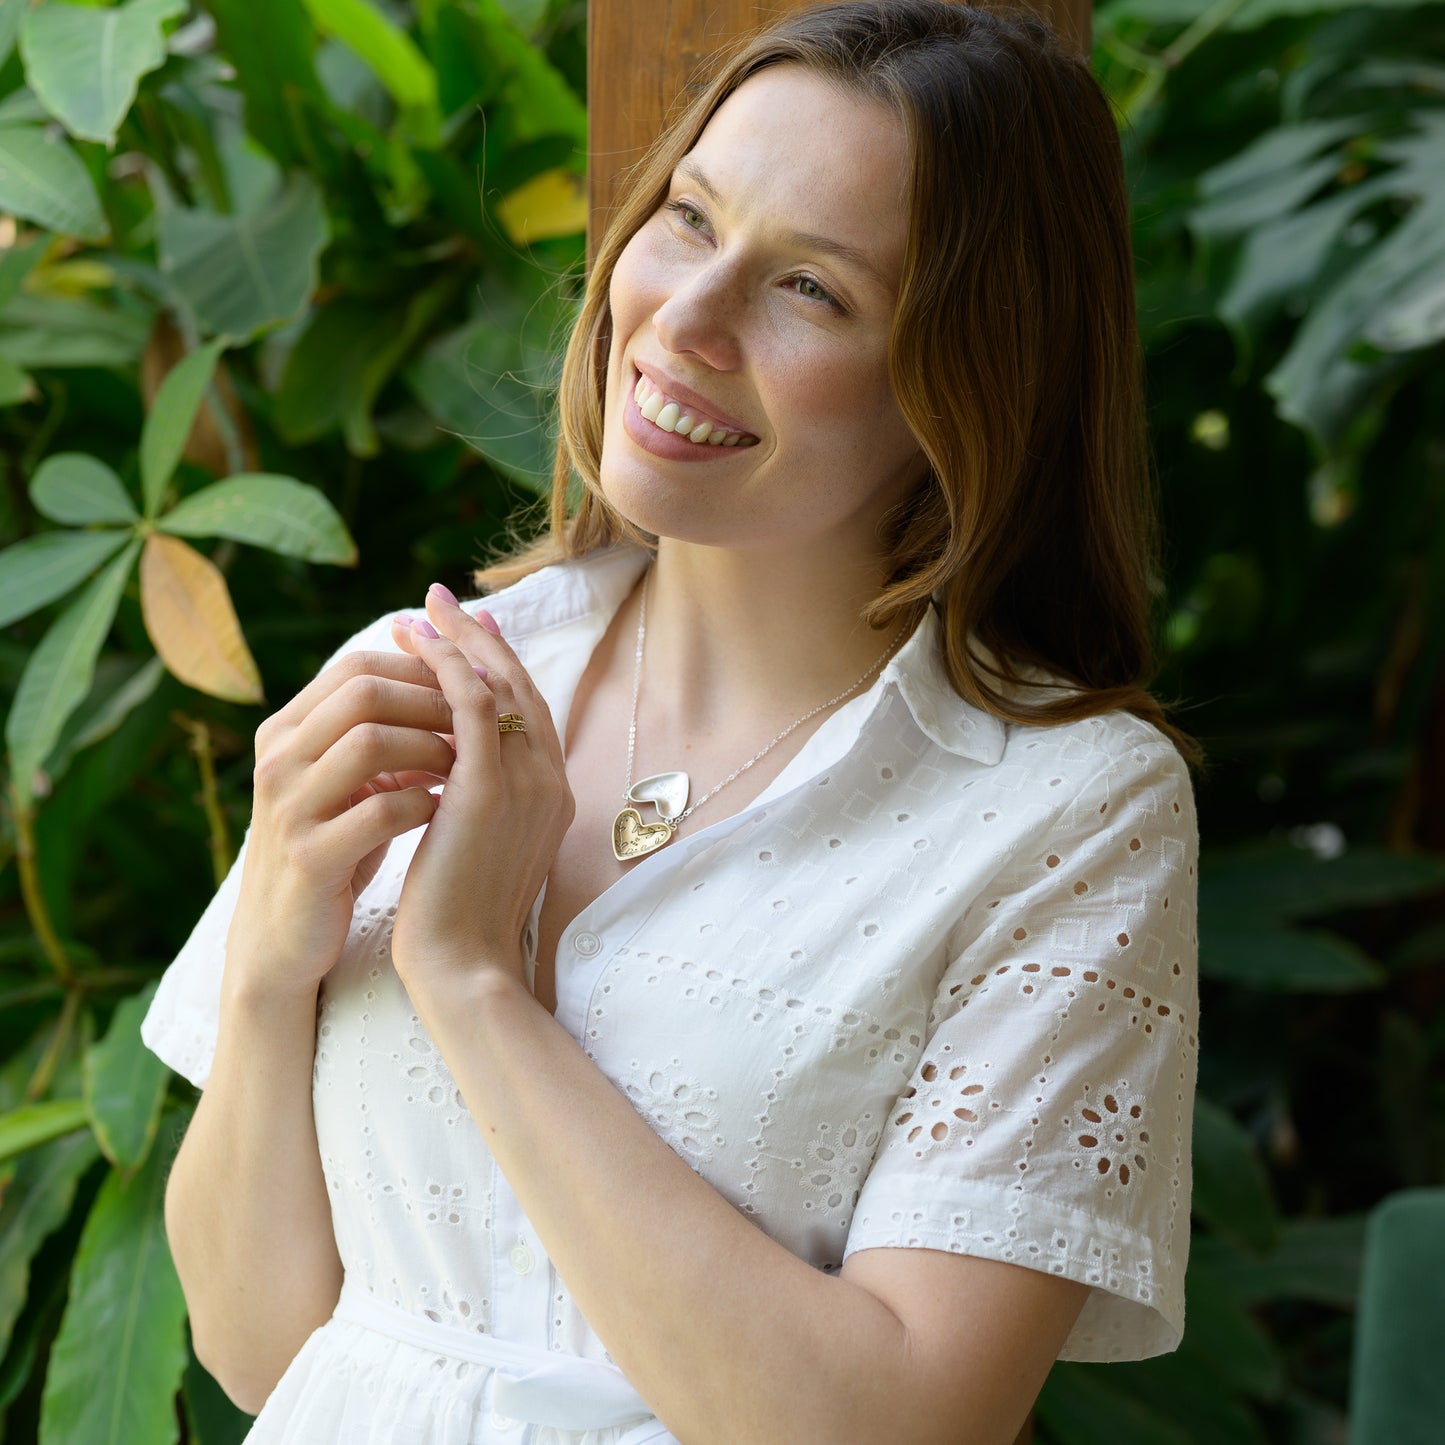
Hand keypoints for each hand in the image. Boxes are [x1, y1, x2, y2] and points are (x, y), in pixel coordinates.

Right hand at [227, 648, 456, 1000]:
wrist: (284, 937)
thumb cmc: (335, 846)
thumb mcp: (349, 782)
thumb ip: (379, 733)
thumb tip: (455, 682)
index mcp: (286, 731)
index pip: (357, 667)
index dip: (421, 669)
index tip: (468, 690)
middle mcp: (279, 760)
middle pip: (363, 692)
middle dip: (433, 702)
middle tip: (478, 725)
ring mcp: (289, 808)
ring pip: (369, 742)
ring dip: (432, 748)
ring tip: (466, 767)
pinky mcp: (310, 858)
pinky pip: (379, 811)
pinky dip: (423, 805)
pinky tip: (445, 812)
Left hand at [386, 585, 573, 995]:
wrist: (464, 965)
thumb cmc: (460, 919)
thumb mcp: (478, 849)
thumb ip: (477, 805)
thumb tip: (448, 774)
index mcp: (551, 797)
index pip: (528, 714)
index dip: (499, 668)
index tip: (471, 635)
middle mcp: (549, 781)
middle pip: (519, 688)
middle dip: (481, 640)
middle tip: (443, 602)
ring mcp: (526, 781)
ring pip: (495, 686)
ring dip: (457, 642)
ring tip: (419, 611)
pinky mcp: (489, 787)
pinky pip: (469, 705)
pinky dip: (445, 667)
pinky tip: (414, 646)